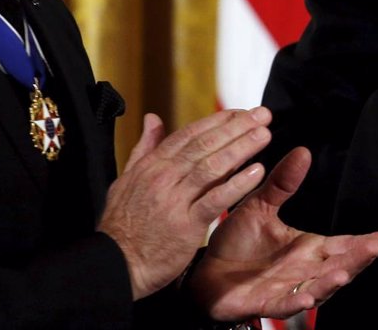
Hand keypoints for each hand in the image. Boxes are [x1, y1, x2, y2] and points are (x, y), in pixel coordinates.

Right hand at [98, 109, 272, 299]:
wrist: (114, 266)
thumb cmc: (122, 225)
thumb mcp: (126, 180)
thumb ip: (144, 148)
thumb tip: (152, 118)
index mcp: (151, 165)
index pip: (189, 134)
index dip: (217, 121)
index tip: (241, 112)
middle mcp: (163, 177)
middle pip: (205, 145)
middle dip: (236, 127)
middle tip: (262, 115)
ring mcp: (174, 200)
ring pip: (212, 167)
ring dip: (241, 148)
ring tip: (264, 135)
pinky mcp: (186, 225)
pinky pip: (215, 200)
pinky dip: (237, 184)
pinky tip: (257, 172)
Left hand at [189, 147, 377, 321]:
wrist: (205, 271)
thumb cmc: (238, 242)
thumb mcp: (261, 205)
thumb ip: (282, 182)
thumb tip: (303, 150)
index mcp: (308, 248)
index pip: (342, 246)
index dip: (364, 242)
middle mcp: (303, 271)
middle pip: (339, 266)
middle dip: (358, 259)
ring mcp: (287, 289)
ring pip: (317, 288)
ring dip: (331, 282)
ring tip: (345, 272)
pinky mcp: (265, 303)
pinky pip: (285, 304)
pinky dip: (297, 303)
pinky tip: (307, 299)